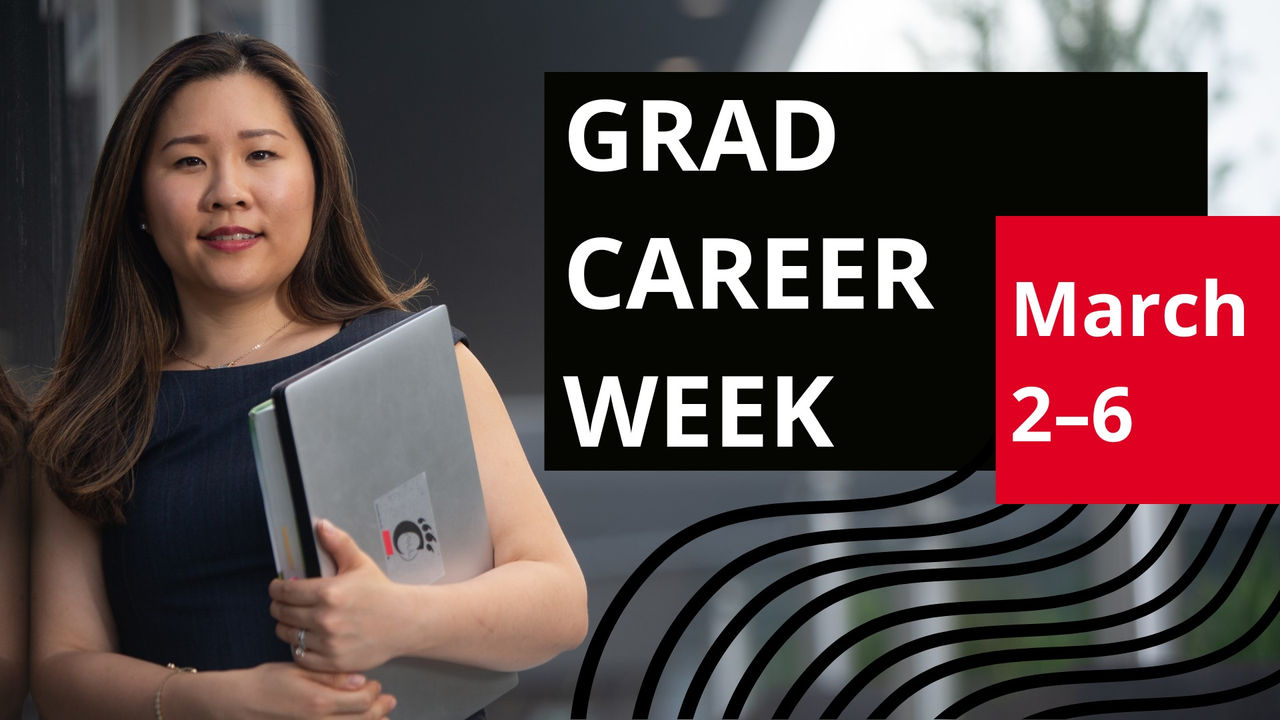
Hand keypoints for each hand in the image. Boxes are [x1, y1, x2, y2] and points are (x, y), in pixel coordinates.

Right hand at [170, 662, 395, 718]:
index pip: (362, 700)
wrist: (240, 703)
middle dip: (380, 710)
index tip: (375, 683)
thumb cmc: (267, 683)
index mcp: (319, 702)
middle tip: (389, 700)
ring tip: (383, 715)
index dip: (374, 691)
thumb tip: (360, 679)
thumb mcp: (299, 671)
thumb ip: (330, 676)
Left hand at [269, 519, 409, 672]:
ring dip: (287, 627)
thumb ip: (338, 543)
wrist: (405, 622)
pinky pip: (300, 657)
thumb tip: (320, 525)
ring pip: (288, 635)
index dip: (276, 588)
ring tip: (295, 621)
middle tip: (284, 604)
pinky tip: (307, 639)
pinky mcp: (333, 661)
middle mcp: (325, 619)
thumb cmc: (381, 592)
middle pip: (281, 613)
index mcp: (328, 592)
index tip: (277, 588)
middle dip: (278, 606)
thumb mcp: (360, 563)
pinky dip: (299, 649)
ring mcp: (329, 643)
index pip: (284, 591)